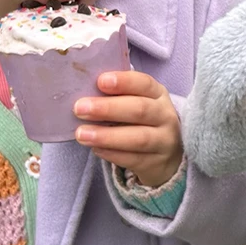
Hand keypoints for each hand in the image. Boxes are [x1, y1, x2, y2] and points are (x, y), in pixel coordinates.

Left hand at [74, 71, 183, 186]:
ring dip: (107, 136)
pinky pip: (133, 159)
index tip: (100, 81)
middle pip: (140, 110)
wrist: (165, 156)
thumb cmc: (142, 122)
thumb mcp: (137, 103)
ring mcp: (164, 141)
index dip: (124, 82)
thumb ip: (117, 96)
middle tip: (80, 108)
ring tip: (82, 134)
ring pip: (138, 138)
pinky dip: (112, 154)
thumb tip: (83, 89)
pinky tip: (95, 149)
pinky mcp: (156, 163)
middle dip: (108, 108)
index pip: (144, 83)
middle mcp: (165, 116)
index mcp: (158, 94)